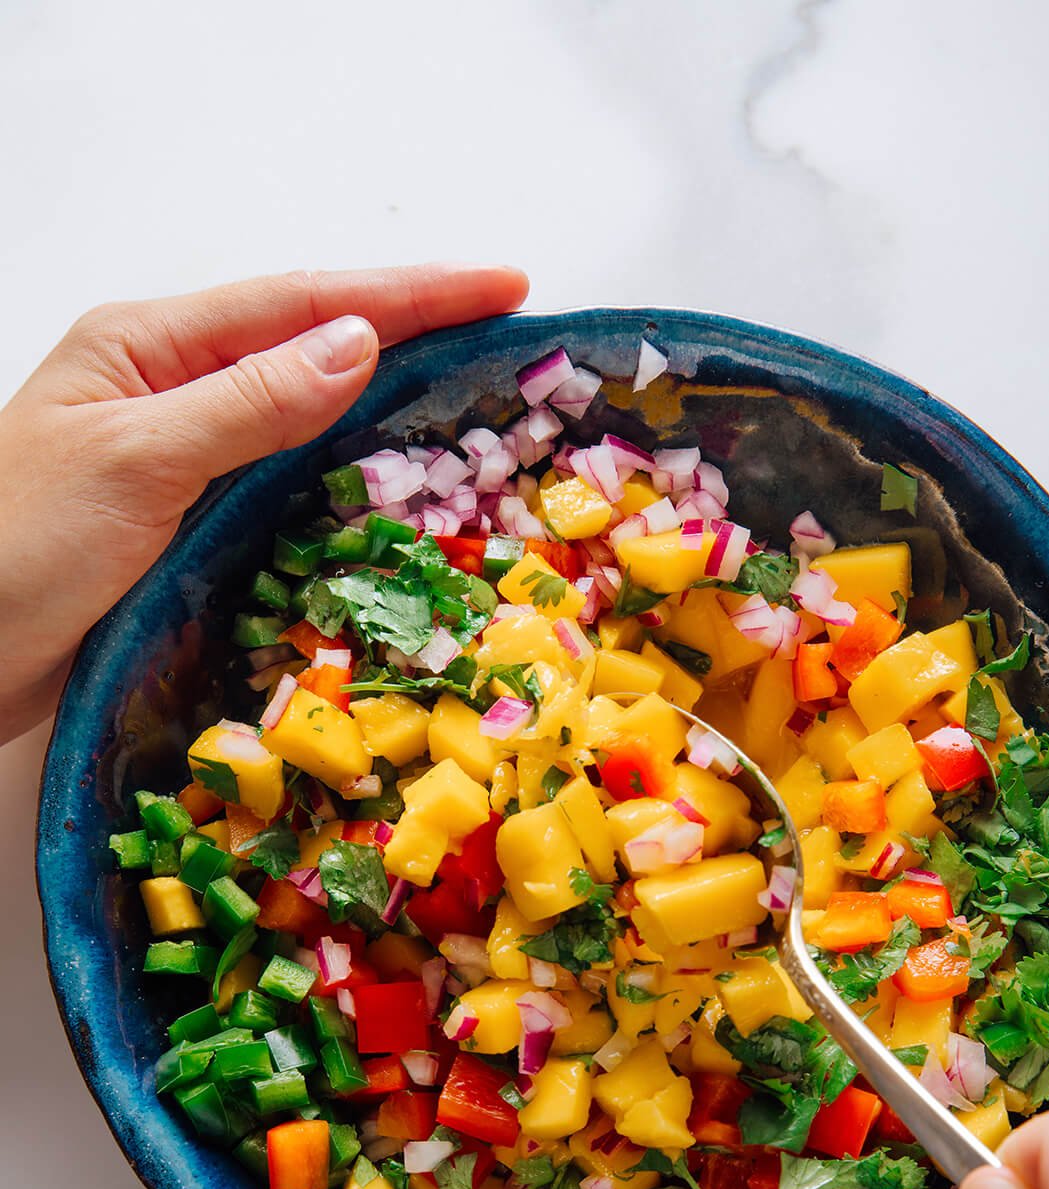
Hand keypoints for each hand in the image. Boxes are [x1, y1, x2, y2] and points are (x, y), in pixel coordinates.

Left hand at [0, 263, 527, 742]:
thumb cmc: (14, 550)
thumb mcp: (136, 463)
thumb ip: (248, 403)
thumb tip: (358, 342)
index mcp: (148, 345)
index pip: (302, 301)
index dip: (410, 294)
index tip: (502, 288)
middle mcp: (170, 389)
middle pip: (311, 342)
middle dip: (412, 332)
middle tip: (508, 335)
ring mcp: (180, 455)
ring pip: (305, 412)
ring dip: (387, 401)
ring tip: (473, 397)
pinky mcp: (186, 522)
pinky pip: (285, 479)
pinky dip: (345, 472)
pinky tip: (387, 483)